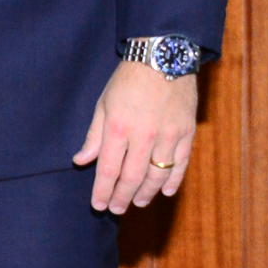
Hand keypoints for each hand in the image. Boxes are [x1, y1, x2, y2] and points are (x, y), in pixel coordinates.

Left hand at [72, 59, 197, 211]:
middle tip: (117, 210)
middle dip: (122, 197)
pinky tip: (166, 192)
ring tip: (137, 202)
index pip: (109, 169)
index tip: (98, 205)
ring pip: (158, 174)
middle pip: (133, 177)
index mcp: (119, 128)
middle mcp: (144, 135)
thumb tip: (81, 161)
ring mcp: (169, 135)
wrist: (162, 57)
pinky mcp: (187, 132)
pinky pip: (181, 163)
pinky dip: (174, 180)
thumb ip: (94, 136)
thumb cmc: (127, 81)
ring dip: (147, 192)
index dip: (103, 191)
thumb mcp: (103, 104)